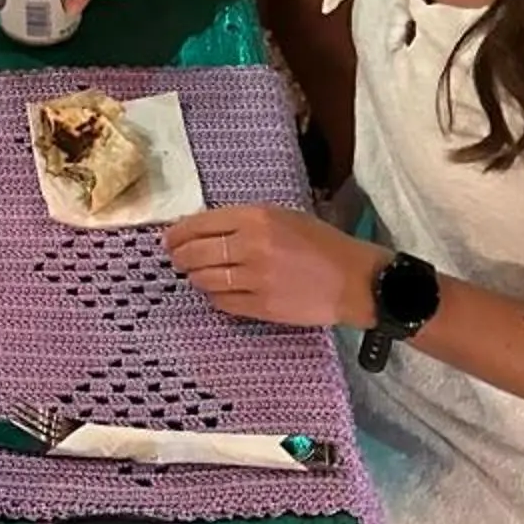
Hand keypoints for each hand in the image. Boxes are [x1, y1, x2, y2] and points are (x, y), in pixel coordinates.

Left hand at [165, 204, 384, 329]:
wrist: (354, 279)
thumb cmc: (321, 242)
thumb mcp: (283, 216)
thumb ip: (245, 221)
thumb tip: (206, 228)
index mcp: (256, 217)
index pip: (201, 224)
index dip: (179, 232)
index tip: (170, 238)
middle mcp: (251, 246)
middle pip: (196, 253)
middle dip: (180, 256)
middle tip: (176, 258)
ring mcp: (256, 279)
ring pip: (206, 279)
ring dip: (195, 278)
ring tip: (195, 275)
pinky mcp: (263, 307)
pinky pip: (224, 303)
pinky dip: (214, 297)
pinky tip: (216, 292)